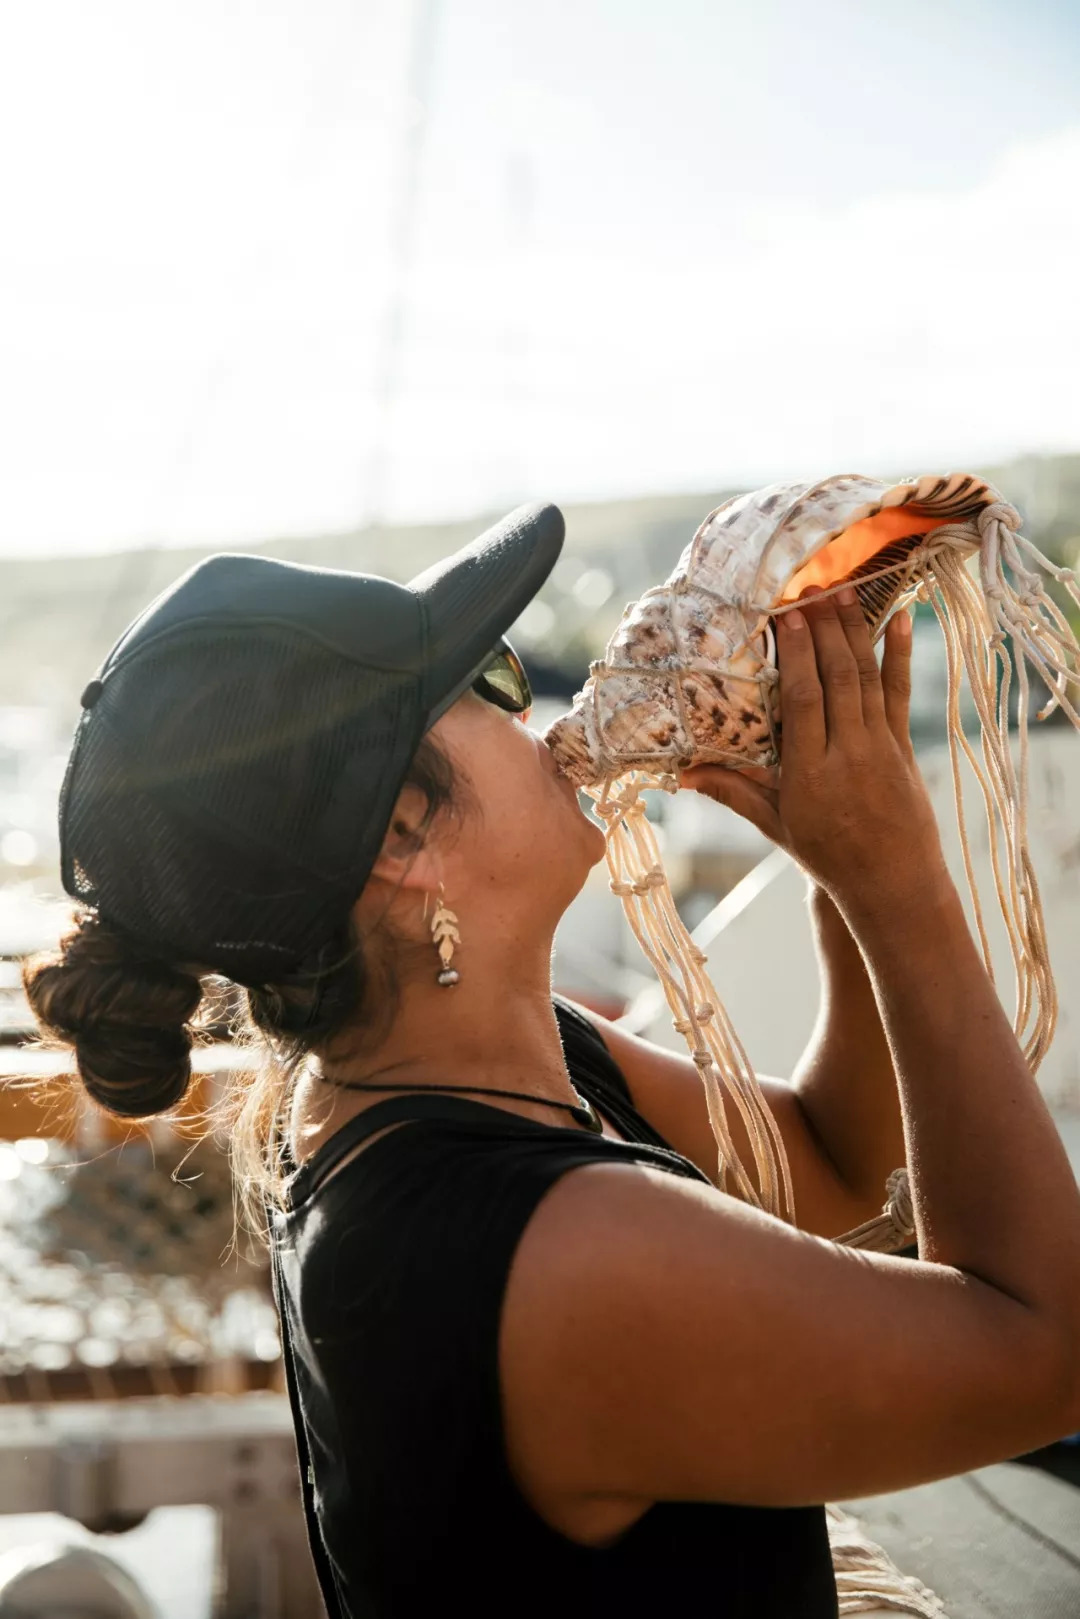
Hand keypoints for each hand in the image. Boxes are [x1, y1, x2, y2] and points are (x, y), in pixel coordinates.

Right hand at [681, 588, 946, 913]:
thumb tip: (680, 775)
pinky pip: (900, 693)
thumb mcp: (774, 825)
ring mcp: (881, 747)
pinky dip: (899, 654)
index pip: (805, 703)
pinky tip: (899, 618)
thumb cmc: (826, 853)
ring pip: (867, 679)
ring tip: (842, 590)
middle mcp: (849, 754)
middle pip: (838, 680)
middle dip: (825, 630)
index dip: (800, 656)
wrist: (893, 883)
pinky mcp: (903, 746)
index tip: (790, 617)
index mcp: (811, 773)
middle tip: (812, 588)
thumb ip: (732, 791)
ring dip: (856, 631)